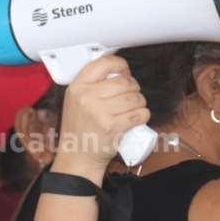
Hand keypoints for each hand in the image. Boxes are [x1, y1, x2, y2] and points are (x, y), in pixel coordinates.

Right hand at [55, 55, 149, 176]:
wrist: (77, 157)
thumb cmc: (79, 129)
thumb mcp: (75, 100)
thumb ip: (92, 84)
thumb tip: (121, 72)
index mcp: (77, 87)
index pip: (104, 63)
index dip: (120, 65)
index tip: (125, 72)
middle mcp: (87, 97)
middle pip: (125, 82)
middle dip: (134, 88)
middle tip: (131, 96)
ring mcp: (100, 112)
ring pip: (135, 97)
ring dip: (140, 102)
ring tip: (133, 108)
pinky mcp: (113, 127)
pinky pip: (140, 114)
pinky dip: (143, 115)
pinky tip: (137, 118)